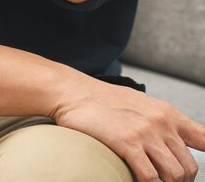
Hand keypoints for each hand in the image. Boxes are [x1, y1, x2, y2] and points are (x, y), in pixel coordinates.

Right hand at [53, 76, 203, 181]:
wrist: (73, 92)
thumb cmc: (103, 99)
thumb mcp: (141, 103)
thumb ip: (161, 120)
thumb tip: (174, 138)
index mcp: (168, 113)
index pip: (204, 139)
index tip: (193, 171)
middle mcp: (161, 123)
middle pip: (189, 166)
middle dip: (180, 180)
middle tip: (165, 181)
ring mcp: (145, 133)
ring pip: (174, 175)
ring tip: (152, 181)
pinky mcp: (127, 143)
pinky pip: (149, 177)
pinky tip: (136, 179)